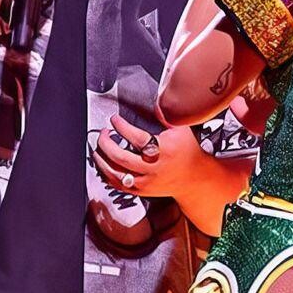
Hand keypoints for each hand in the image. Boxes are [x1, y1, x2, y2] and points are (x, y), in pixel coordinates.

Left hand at [90, 114, 212, 199]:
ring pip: (115, 173)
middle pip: (120, 157)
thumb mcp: (181, 129)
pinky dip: (105, 174)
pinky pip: (117, 185)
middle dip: (105, 143)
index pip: (135, 137)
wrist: (194, 179)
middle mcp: (153, 167)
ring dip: (101, 159)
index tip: (114, 119)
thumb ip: (165, 116)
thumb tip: (153, 101)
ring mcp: (145, 182)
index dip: (120, 126)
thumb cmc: (188, 152)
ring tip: (98, 148)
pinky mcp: (140, 191)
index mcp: (163, 150)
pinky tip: (102, 164)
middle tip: (104, 133)